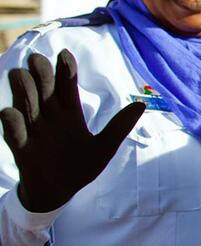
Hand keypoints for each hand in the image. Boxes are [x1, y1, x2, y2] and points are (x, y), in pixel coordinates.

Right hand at [0, 50, 145, 212]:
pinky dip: (13, 122)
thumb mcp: (105, 147)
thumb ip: (119, 126)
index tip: (64, 53)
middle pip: (43, 89)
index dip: (65, 70)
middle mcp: (49, 117)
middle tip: (37, 59)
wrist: (59, 193)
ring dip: (23, 89)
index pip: (66, 86)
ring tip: (20, 74)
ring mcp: (33, 131)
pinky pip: (14, 132)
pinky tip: (11, 112)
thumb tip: (141, 105)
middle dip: (40, 73)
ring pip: (25, 103)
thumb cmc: (81, 166)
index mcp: (69, 114)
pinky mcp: (21, 148)